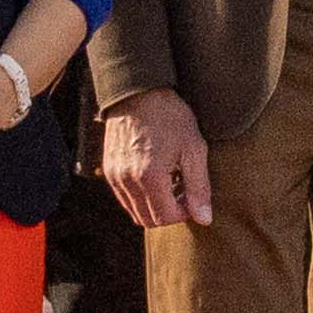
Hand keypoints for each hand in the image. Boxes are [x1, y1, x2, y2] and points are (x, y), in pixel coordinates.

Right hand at [104, 91, 213, 228]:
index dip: (183, 214)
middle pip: (148, 220)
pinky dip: (140, 196)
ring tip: (170, 183)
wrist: (139, 92)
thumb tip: (204, 219)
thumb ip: (199, 187)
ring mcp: (114, 176)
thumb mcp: (193, 149)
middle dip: (168, 212)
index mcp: (149, 178)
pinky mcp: (108, 169)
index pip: (165, 218)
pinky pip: (124, 197)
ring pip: (134, 211)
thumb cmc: (170, 116)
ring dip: (154, 206)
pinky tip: (155, 177)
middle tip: (183, 192)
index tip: (193, 197)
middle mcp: (127, 181)